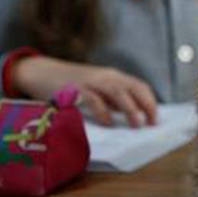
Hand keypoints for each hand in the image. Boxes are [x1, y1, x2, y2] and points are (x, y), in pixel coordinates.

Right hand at [12, 56, 157, 126]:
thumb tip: (133, 116)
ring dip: (130, 108)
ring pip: (117, 91)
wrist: (41, 72)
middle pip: (133, 87)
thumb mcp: (97, 90)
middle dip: (146, 104)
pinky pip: (93, 99)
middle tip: (151, 123)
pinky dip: (103, 111)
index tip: (155, 119)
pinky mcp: (76, 89)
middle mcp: (106, 76)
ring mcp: (91, 81)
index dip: (150, 101)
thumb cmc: (72, 85)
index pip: (139, 86)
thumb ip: (113, 101)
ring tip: (137, 124)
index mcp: (114, 77)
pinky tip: (108, 122)